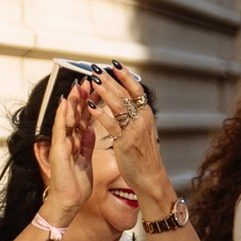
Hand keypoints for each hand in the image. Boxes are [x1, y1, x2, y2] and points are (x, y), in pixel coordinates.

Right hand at [35, 89, 94, 225]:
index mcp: (76, 142)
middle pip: (75, 115)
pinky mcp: (58, 150)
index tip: (96, 88)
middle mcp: (67, 140)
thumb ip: (87, 143)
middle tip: (88, 80)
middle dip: (82, 97)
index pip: (83, 118)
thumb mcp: (86, 159)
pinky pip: (60, 131)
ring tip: (77, 86)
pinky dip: (62, 116)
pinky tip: (65, 104)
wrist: (68, 201)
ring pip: (67, 118)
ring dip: (72, 102)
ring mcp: (61, 144)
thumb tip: (92, 129)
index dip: (89, 103)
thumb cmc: (76, 184)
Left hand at [86, 66, 169, 201]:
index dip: (125, 76)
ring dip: (104, 91)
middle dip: (109, 79)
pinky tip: (90, 106)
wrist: (150, 176)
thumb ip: (135, 115)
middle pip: (125, 93)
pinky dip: (100, 114)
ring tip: (92, 81)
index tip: (114, 64)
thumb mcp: (143, 130)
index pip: (136, 89)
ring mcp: (134, 130)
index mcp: (146, 114)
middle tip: (96, 69)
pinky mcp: (125, 142)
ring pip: (118, 105)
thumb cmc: (143, 154)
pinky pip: (112, 124)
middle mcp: (142, 119)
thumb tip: (127, 100)